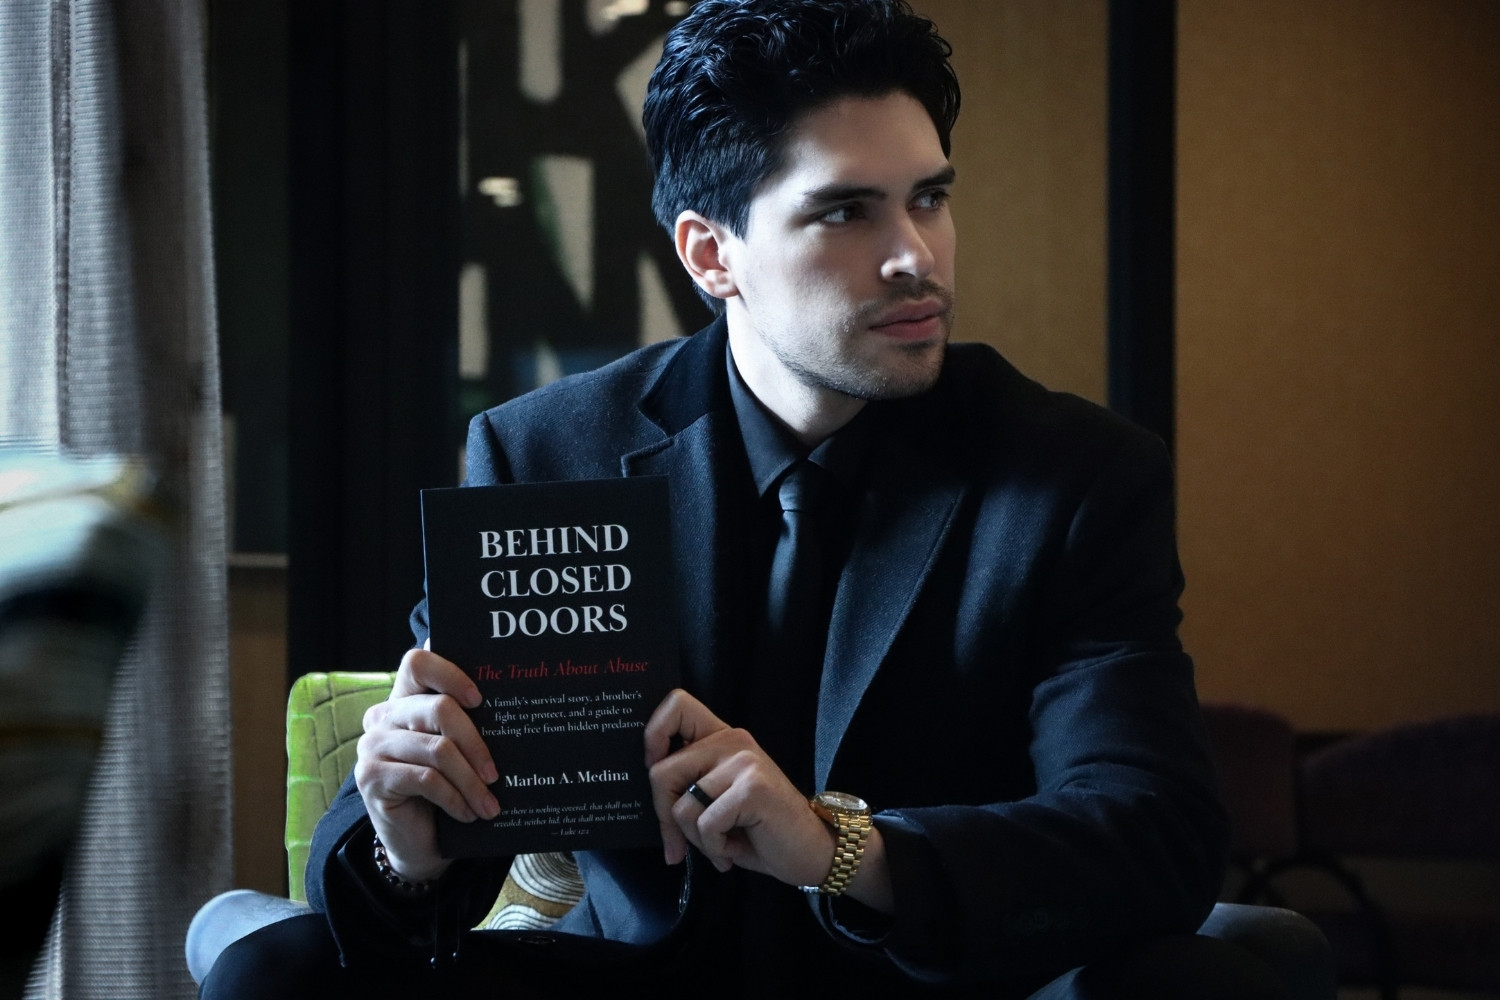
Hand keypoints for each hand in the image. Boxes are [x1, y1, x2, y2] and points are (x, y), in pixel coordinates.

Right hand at [353, 641, 499, 882]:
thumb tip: (512, 704)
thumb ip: (466, 723)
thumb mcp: (454, 750)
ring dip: (470, 782)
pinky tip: (468, 813)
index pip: (417, 663)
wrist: (415, 839)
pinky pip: (426, 780)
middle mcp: (382, 716)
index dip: (450, 674)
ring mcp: (372, 746)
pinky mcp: (371, 777)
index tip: (480, 700)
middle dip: (476, 743)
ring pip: (438, 750)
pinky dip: (455, 798)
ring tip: (490, 804)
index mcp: (403, 699)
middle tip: (496, 774)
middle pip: (438, 709)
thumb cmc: (442, 788)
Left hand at [643, 689, 835, 887]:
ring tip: (722, 846)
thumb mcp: (720, 798)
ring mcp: (744, 763)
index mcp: (724, 737)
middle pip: (661, 772)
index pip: (676, 705)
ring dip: (696, 841)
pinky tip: (734, 851)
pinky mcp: (751, 789)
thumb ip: (690, 785)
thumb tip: (646, 795)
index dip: (653, 736)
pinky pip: (705, 825)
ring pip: (681, 807)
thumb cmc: (761, 830)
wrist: (812, 851)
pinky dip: (715, 850)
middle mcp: (733, 741)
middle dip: (665, 818)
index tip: (654, 769)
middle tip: (680, 845)